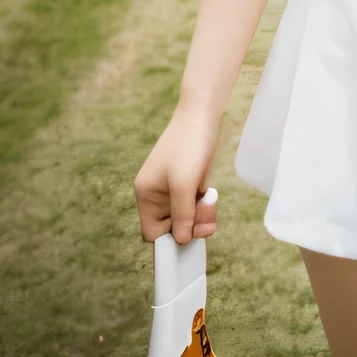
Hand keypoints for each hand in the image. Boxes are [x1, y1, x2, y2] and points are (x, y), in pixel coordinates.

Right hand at [134, 108, 219, 244]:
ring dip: (200, 213)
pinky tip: (210, 192)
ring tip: (210, 198)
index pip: (153, 232)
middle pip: (172, 226)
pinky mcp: (186, 181)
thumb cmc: (188, 146)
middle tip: (208, 215)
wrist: (201, 115)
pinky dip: (203, 203)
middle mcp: (156, 194)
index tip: (191, 234)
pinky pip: (193, 204)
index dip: (171, 237)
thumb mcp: (183, 184)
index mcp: (146, 195)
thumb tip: (181, 241)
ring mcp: (171, 188)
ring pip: (186, 216)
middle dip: (192, 224)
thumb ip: (181, 215)